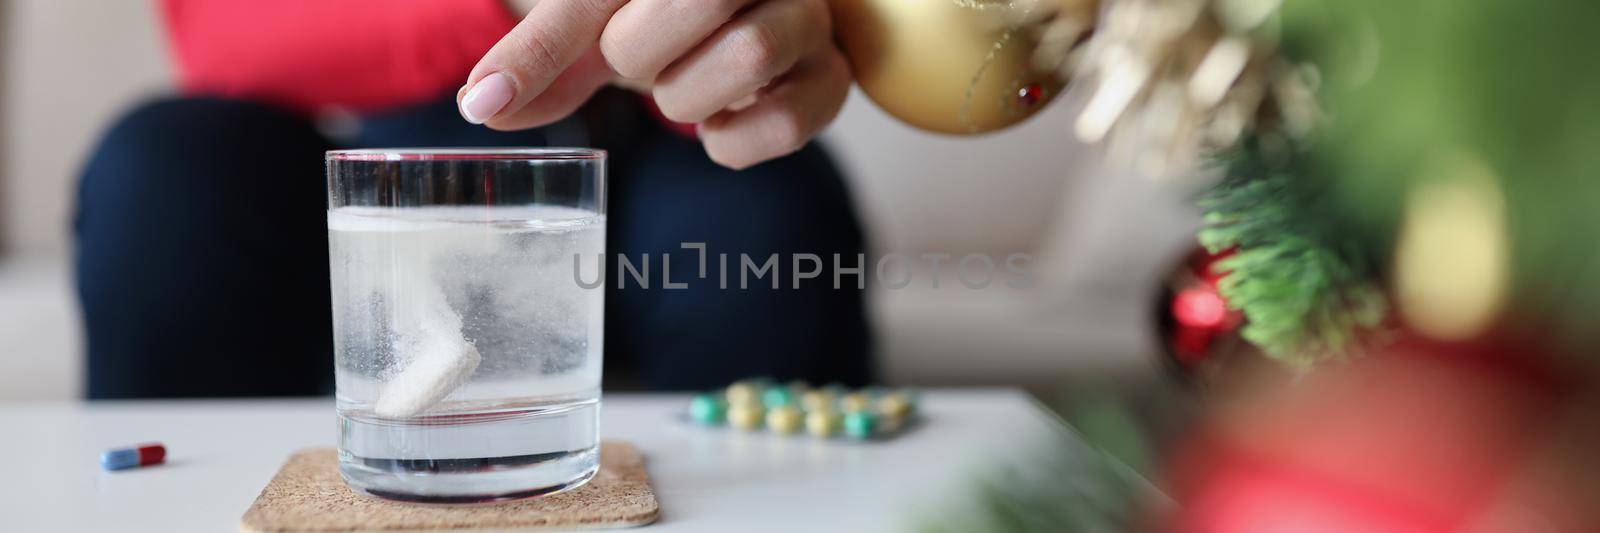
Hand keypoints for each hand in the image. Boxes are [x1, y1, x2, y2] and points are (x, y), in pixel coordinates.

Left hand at [460, 0, 850, 169]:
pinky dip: (736, 141)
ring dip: (688, 96)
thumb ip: (545, 58)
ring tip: (682, 89)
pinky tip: (717, 125)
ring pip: (750, 53)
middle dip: (639, 53)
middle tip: (639, 60)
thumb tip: (483, 107)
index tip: (485, 101)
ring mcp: (808, 14)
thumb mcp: (597, 20)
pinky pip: (792, 118)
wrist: (743, 14)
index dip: (541, 48)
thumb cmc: (662, 12)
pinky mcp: (832, 75)